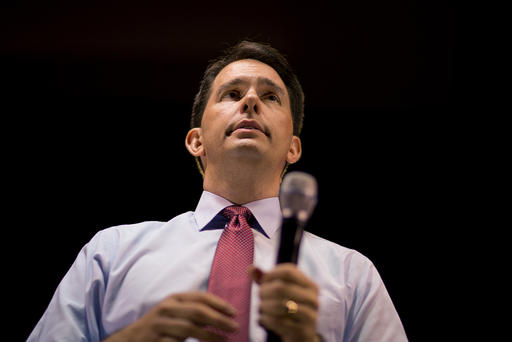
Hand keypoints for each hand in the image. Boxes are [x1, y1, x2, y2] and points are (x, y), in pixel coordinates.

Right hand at [102, 291, 238, 341]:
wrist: (132, 339)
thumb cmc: (161, 325)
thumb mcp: (177, 312)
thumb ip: (194, 311)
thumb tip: (221, 314)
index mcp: (174, 298)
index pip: (201, 297)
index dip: (219, 304)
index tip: (234, 312)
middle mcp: (167, 307)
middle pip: (198, 311)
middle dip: (219, 319)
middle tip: (234, 327)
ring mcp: (160, 324)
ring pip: (189, 328)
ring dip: (210, 335)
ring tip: (224, 340)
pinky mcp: (156, 339)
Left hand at [249, 264, 319, 341]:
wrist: (301, 338)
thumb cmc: (289, 311)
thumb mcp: (281, 294)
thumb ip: (267, 280)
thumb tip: (252, 268)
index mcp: (309, 285)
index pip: (289, 271)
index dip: (271, 274)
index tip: (263, 281)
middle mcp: (312, 299)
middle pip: (281, 287)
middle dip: (265, 292)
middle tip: (260, 297)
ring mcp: (310, 315)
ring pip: (280, 304)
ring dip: (264, 306)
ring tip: (261, 308)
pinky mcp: (303, 330)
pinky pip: (279, 321)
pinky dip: (266, 319)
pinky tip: (263, 319)